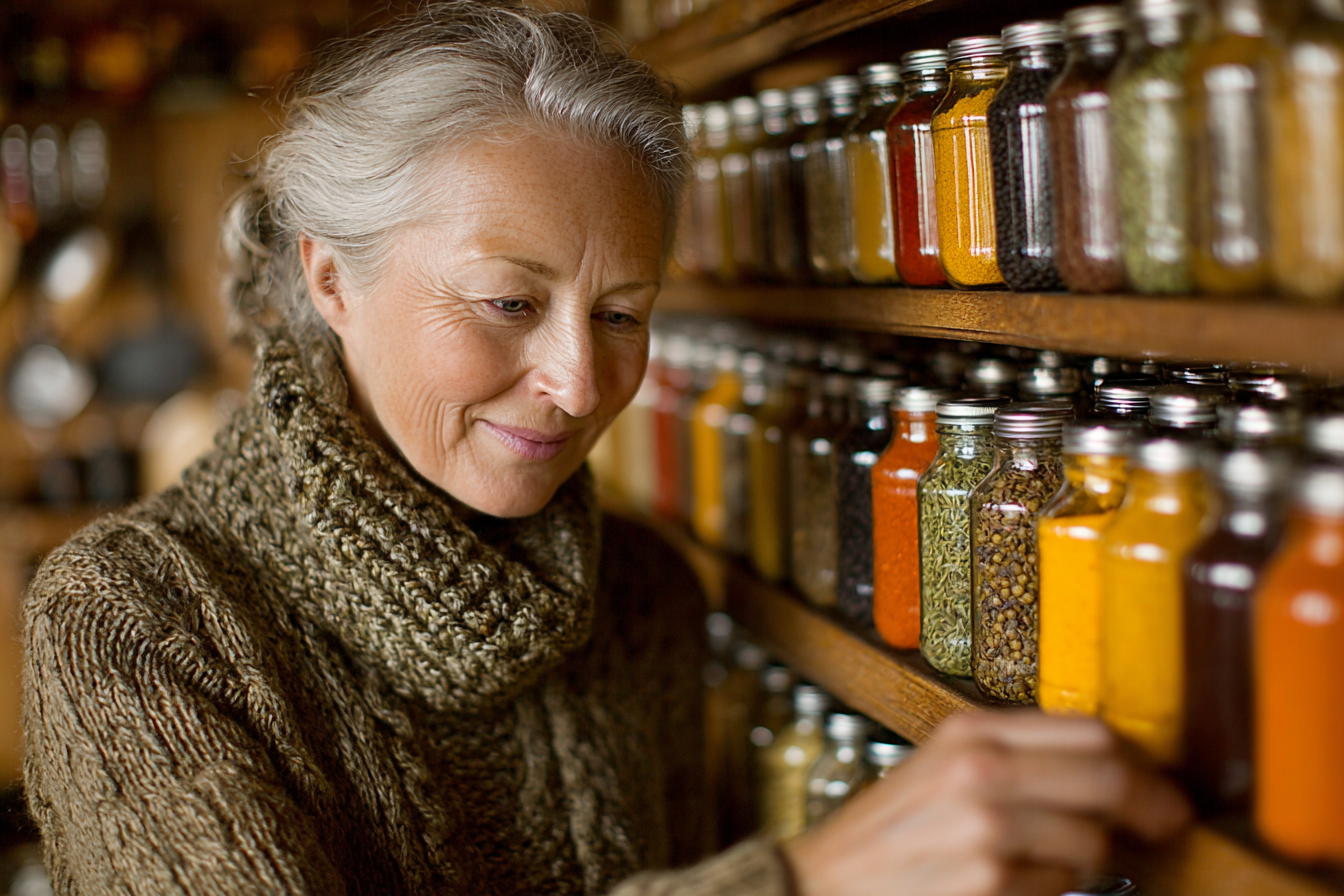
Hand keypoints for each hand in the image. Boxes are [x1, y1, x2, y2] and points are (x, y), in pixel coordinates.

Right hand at [782, 712, 1190, 895]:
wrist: (825, 884)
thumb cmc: (890, 832)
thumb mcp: (943, 767)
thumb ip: (1017, 757)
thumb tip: (1114, 766)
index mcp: (970, 731)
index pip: (1090, 731)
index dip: (1140, 761)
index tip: (1160, 783)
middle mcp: (980, 770)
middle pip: (1106, 777)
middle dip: (1151, 806)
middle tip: (1166, 822)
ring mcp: (987, 829)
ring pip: (1093, 842)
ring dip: (1090, 858)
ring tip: (1051, 859)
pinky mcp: (990, 883)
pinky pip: (1062, 887)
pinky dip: (1054, 888)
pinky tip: (1018, 882)